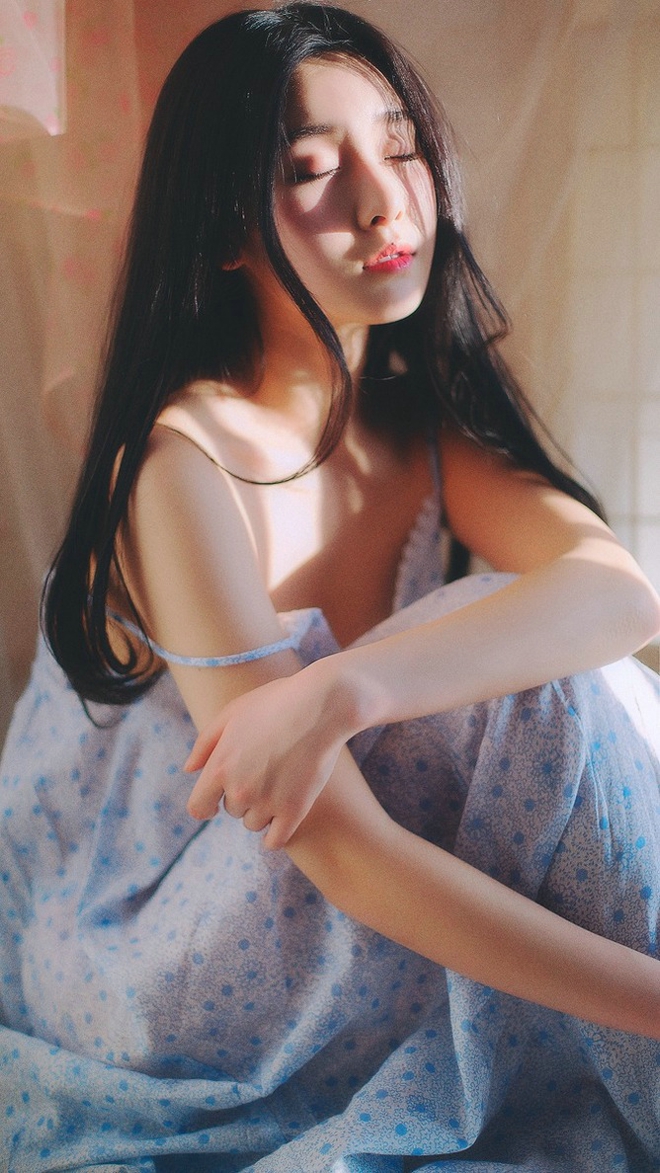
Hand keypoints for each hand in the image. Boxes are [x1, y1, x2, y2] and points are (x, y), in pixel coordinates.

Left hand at [184, 659, 355, 848]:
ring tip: (279, 783)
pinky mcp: (295, 810)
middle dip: (242, 796)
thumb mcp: (231, 714)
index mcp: (219, 768)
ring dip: (262, 811)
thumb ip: (204, 744)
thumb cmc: (274, 703)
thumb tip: (189, 770)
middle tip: (263, 770)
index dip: (205, 805)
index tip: (214, 803)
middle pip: (232, 811)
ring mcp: (268, 802)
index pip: (198, 808)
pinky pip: (276, 840)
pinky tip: (282, 819)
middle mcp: (239, 790)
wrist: (320, 706)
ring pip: (254, 823)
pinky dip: (276, 834)